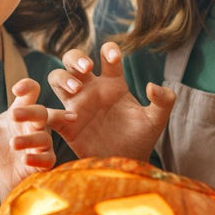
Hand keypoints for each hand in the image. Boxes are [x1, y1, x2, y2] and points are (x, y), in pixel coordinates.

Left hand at [0, 78, 54, 199]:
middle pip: (41, 112)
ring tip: (12, 144)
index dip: (27, 86)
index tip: (15, 89)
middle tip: (13, 115)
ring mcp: (41, 144)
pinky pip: (47, 158)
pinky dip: (37, 158)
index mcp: (23, 112)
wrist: (3, 174)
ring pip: (43, 137)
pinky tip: (25, 159)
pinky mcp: (44, 162)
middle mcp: (34, 126)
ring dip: (29, 140)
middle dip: (29, 112)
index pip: (31, 92)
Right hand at [47, 41, 175, 160]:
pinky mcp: (67, 126)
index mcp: (114, 83)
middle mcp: (92, 90)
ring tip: (77, 89)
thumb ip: (164, 101)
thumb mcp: (156, 120)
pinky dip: (55, 112)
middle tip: (87, 67)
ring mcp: (77, 106)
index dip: (109, 50)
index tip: (114, 58)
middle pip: (72, 60)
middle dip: (76, 58)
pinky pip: (51, 114)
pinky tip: (72, 118)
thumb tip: (153, 86)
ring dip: (62, 78)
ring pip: (56, 78)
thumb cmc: (141, 139)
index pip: (107, 55)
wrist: (128, 164)